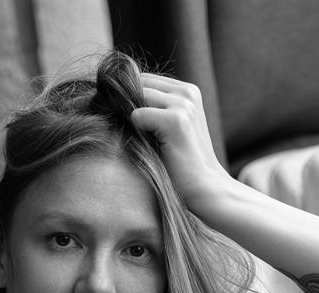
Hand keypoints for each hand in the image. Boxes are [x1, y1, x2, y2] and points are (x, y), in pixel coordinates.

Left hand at [131, 74, 231, 218]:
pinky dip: (137, 133)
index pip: (144, 79)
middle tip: (134, 135)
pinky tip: (152, 149)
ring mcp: (183, 104)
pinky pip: (137, 116)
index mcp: (187, 91)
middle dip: (127, 104)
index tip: (131, 124)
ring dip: (133, 121)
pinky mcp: (176, 120)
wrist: (205, 188)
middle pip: (139, 84)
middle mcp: (187, 92)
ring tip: (146, 143)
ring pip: (137, 97)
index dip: (130, 97)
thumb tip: (113, 100)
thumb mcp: (168, 129)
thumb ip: (152, 109)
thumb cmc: (182, 164)